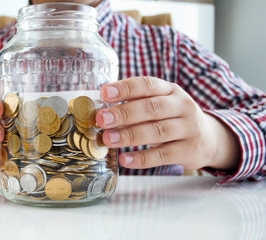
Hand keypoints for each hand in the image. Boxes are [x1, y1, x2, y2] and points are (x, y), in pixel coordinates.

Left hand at [96, 77, 239, 171]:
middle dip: (124, 113)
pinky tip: (125, 159)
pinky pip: (163, 155)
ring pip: (157, 131)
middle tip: (102, 119)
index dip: (126, 88)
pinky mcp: (189, 150)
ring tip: (108, 139)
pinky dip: (142, 158)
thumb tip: (102, 109)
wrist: (210, 139)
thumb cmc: (173, 118)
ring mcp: (188, 128)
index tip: (105, 92)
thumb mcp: (162, 104)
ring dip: (130, 135)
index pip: (147, 85)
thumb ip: (137, 104)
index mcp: (171, 90)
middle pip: (152, 108)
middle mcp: (182, 106)